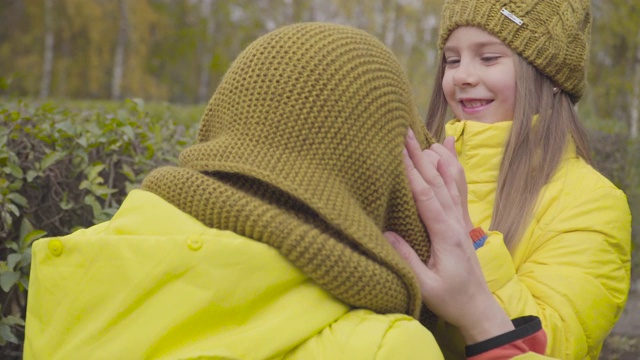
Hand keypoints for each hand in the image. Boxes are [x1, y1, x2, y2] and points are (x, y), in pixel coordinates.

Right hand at [384, 129, 513, 343]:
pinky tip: (448, 147)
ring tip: (421, 135)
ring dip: (434, 156)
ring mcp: (460, 219)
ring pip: (448, 180)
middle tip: (404, 132)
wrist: (478, 306)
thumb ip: (407, 259)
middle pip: (436, 181)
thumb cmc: (450, 298)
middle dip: (419, 155)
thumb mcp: (426, 285)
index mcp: (446, 234)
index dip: (411, 172)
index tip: (398, 151)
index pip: (426, 196)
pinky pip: (457, 186)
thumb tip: (386, 232)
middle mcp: (455, 221)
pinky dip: (452, 164)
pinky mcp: (460, 220)